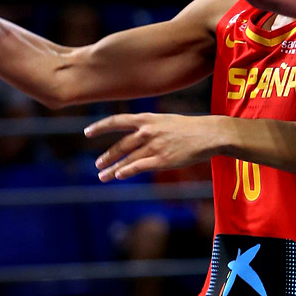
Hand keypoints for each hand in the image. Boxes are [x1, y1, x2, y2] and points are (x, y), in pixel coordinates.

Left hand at [85, 113, 223, 180]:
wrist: (209, 134)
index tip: (87, 132)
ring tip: (103, 176)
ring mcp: (154, 146)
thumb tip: (135, 134)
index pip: (116, 121)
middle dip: (106, 156)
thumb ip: (149, 126)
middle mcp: (147, 131)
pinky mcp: (162, 160)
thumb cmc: (189, 128)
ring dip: (113, 169)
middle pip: (120, 145)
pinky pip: (139, 167)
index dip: (99, 127)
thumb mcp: (165, 120)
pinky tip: (119, 176)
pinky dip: (127, 172)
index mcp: (147, 119)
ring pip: (127, 159)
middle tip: (97, 164)